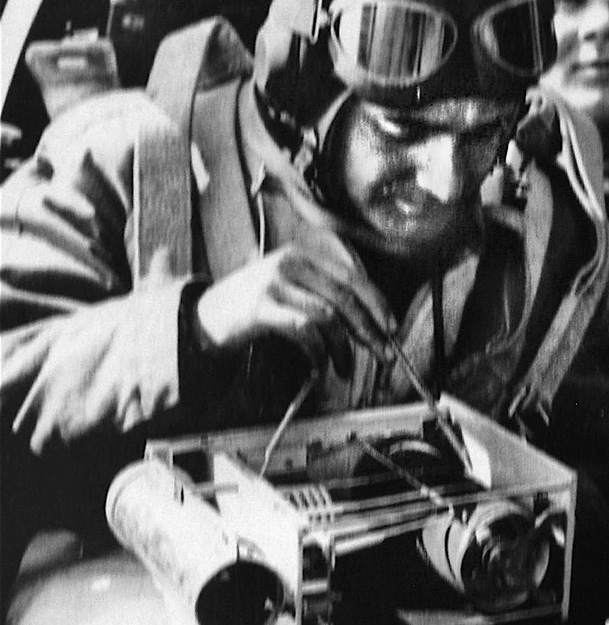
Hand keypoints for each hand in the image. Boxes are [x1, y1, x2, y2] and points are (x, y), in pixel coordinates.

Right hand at [194, 228, 396, 377]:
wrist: (200, 316)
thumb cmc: (249, 308)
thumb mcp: (286, 289)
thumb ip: (320, 296)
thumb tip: (366, 322)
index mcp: (300, 255)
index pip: (351, 276)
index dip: (376, 302)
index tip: (391, 326)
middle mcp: (288, 263)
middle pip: (345, 296)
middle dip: (369, 328)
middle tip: (383, 352)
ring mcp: (273, 283)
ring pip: (328, 315)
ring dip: (344, 347)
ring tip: (346, 369)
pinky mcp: (260, 307)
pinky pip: (304, 330)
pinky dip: (319, 352)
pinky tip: (320, 366)